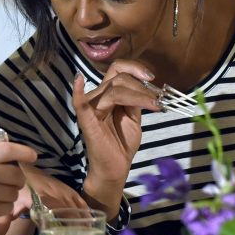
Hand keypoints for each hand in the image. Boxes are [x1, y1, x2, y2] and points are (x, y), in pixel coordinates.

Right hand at [0, 141, 35, 226]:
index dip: (22, 152)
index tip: (33, 156)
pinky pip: (8, 207)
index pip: (6, 150)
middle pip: (16, 175)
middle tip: (8, 182)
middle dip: (17, 180)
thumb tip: (21, 154)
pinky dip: (3, 207)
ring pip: (14, 193)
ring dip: (10, 194)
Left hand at [0, 166, 87, 234]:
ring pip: (77, 208)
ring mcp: (63, 190)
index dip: (64, 230)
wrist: (20, 165)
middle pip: (71, 213)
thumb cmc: (14, 188)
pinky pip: (79, 201)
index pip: (56, 214)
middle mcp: (55, 193)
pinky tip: (89, 224)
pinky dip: (85, 212)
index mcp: (41, 198)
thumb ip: (0, 224)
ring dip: (82, 223)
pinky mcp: (67, 188)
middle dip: (76, 231)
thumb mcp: (7, 206)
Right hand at [73, 61, 159, 184]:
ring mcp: (91, 107)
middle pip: (118, 78)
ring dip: (137, 94)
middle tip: (157, 100)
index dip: (134, 68)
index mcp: (108, 94)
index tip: (152, 77)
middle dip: (141, 87)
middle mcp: (98, 96)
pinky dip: (78, 91)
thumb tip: (145, 84)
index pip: (117, 69)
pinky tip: (79, 80)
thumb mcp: (133, 117)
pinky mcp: (86, 120)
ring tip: (154, 105)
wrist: (116, 167)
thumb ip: (135, 100)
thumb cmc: (122, 143)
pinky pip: (80, 103)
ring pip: (113, 89)